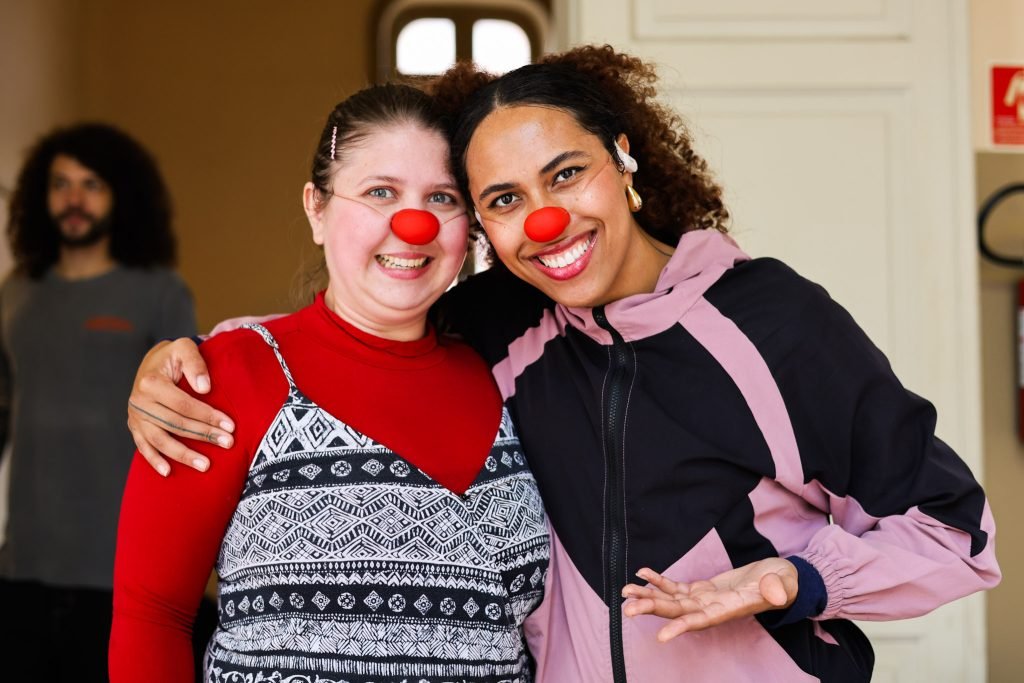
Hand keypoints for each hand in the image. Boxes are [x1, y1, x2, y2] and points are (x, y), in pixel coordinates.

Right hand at [126, 338, 234, 475]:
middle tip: (228, 444)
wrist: (153, 362)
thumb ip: (196, 363)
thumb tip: (205, 388)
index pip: (184, 404)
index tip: (230, 426)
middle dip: (204, 435)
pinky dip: (154, 460)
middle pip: (175, 424)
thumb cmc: (173, 356)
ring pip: (160, 440)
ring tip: (205, 465)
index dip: (207, 416)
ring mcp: (135, 416)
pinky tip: (168, 471)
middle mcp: (139, 401)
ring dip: (183, 455)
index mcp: (151, 382)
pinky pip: (143, 446)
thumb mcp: (184, 348)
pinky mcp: (134, 426)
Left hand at [621, 557, 797, 640]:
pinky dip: (659, 580)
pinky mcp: (702, 589)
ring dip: (648, 596)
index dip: (681, 627)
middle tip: (627, 608)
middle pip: (678, 612)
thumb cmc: (784, 582)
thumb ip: (776, 589)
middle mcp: (713, 608)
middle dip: (653, 609)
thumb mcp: (783, 583)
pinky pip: (676, 586)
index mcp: (729, 610)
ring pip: (672, 600)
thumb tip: (773, 593)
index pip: (702, 621)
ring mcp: (705, 599)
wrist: (781, 578)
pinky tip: (642, 573)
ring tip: (625, 591)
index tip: (661, 636)